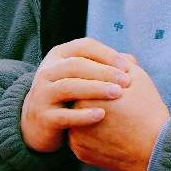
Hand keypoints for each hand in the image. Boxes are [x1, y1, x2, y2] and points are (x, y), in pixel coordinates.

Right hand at [20, 38, 132, 153]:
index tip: (127, 67)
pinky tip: (102, 115)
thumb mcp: (80, 77)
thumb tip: (131, 60)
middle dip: (104, 72)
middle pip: (76, 65)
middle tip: (127, 81)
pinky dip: (83, 115)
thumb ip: (103, 67)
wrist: (39, 124)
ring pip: (69, 87)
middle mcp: (47, 72)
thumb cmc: (69, 96)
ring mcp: (42, 94)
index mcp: (58, 56)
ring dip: (95, 89)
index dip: (107, 54)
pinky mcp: (43, 117)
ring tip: (117, 94)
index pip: (84, 46)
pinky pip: (64, 115)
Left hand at [69, 54, 168, 170]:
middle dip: (89, 99)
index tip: (113, 89)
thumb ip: (121, 62)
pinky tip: (107, 135)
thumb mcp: (139, 79)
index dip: (99, 82)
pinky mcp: (80, 152)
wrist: (155, 149)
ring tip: (110, 120)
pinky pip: (80, 140)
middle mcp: (75, 114)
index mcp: (86, 93)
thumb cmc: (148, 111)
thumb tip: (115, 56)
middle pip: (77, 101)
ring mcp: (75, 136)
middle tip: (112, 105)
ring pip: (76, 121)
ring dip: (86, 118)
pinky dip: (90, 137)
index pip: (83, 80)